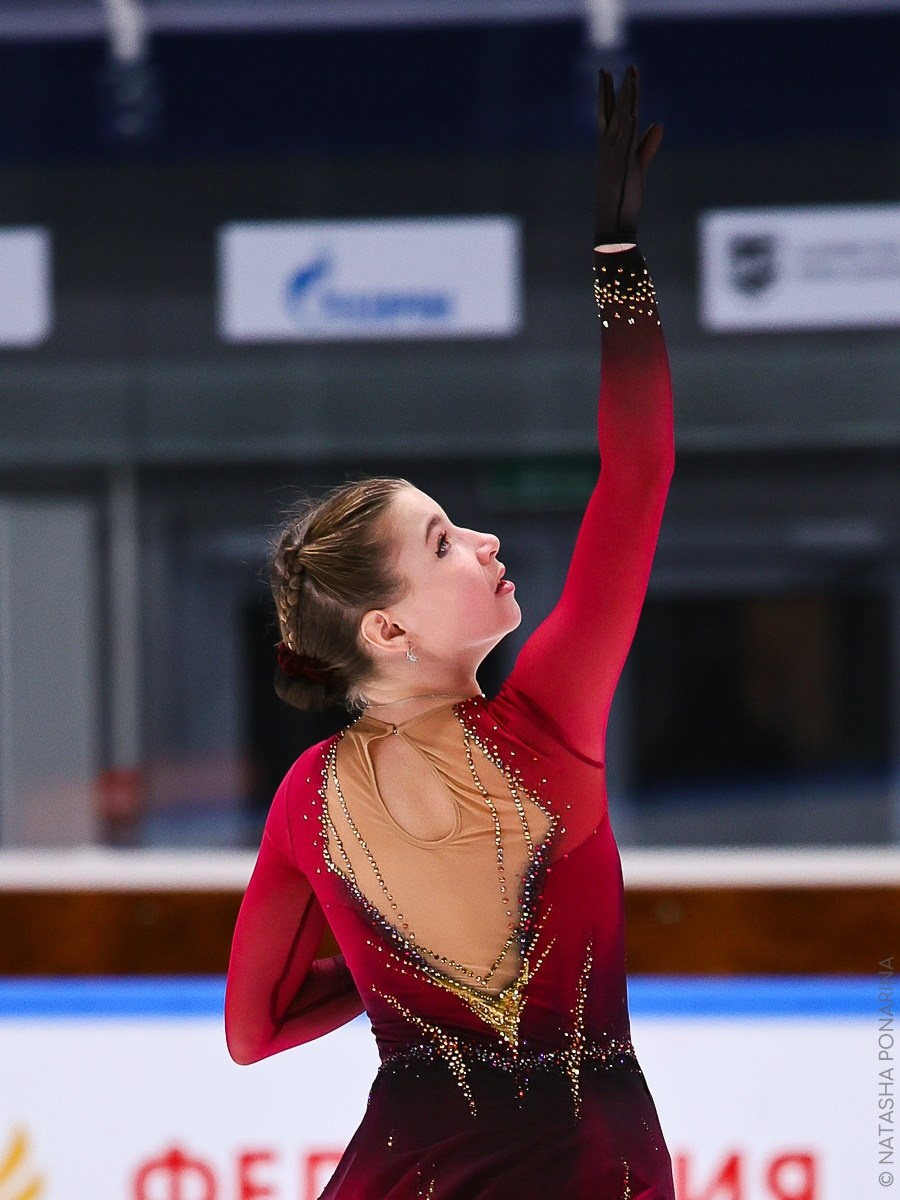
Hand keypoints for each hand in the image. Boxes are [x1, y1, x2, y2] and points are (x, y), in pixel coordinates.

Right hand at [594, 65, 662, 246]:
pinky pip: (626, 143)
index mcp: (609, 148)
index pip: (608, 114)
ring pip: (621, 121)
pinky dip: (629, 127)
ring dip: (627, 99)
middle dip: (613, 89)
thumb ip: (647, 144)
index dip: (608, 94)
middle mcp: (608, 148)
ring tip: (631, 77)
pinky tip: (634, 111)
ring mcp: (614, 156)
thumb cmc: (623, 197)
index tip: (607, 75)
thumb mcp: (637, 166)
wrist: (613, 223)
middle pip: (612, 112)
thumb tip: (659, 124)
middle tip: (609, 68)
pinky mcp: (622, 166)